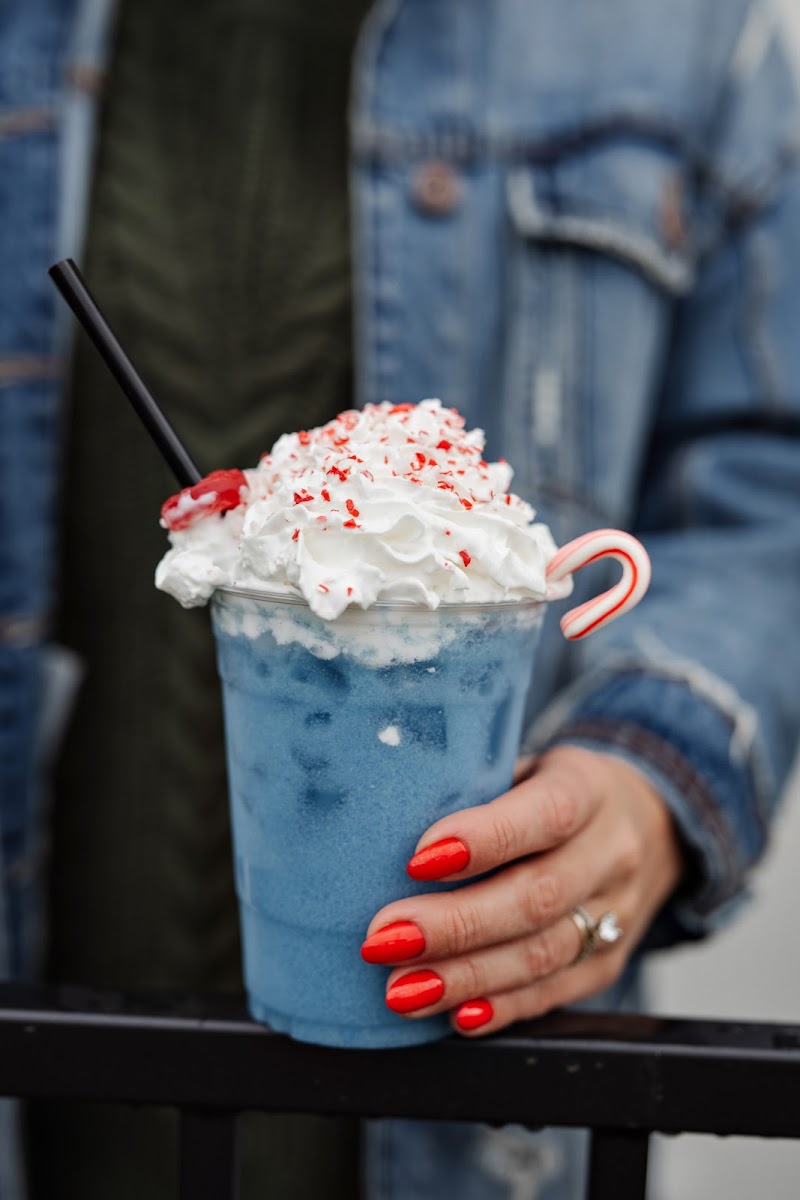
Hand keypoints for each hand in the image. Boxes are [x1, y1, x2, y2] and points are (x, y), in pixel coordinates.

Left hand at [361, 745, 684, 1034]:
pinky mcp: (609, 961)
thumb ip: (472, 789)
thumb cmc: (551, 790)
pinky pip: (555, 992)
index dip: (484, 839)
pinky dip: (502, 1008)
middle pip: (536, 897)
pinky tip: (456, 1015)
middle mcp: (610, 852)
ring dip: (465, 978)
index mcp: (588, 789)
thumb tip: (378, 822)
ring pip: (542, 955)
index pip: (545, 814)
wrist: (644, 822)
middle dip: (453, 925)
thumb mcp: (524, 766)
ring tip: (401, 989)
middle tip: (383, 939)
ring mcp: (617, 912)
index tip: (418, 859)